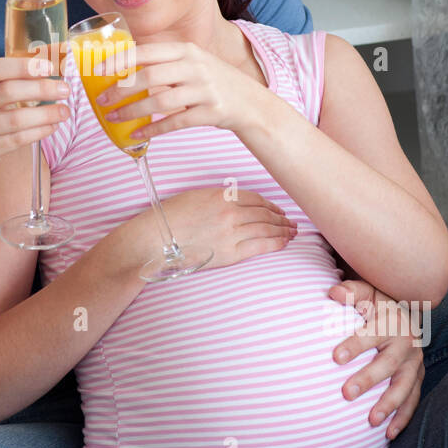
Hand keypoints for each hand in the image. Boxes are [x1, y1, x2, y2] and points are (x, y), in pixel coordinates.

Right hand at [0, 56, 69, 186]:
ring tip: (64, 111)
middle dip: (42, 88)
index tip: (48, 66)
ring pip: (17, 118)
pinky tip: (51, 126)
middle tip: (64, 89)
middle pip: (8, 91)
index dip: (24, 66)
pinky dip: (39, 132)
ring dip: (46, 114)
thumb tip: (43, 70)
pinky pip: (17, 139)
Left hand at [94, 40, 261, 140]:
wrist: (251, 103)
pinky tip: (137, 135)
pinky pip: (175, 122)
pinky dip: (153, 129)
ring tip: (114, 118)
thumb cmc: (213, 83)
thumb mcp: (193, 63)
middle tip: (102, 99)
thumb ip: (164, 64)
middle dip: (121, 89)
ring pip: (160, 100)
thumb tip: (123, 70)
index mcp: (187, 51)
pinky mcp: (211, 112)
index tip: (99, 70)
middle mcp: (196, 66)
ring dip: (132, 111)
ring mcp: (205, 89)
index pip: (147, 51)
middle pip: (150, 75)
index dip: (120, 60)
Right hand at [128, 185, 296, 269]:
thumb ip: (218, 198)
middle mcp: (230, 212)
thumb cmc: (169, 218)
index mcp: (221, 195)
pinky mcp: (230, 253)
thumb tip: (234, 203)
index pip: (255, 198)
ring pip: (267, 228)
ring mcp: (232, 232)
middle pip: (265, 213)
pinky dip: (276, 242)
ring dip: (283, 230)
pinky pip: (261, 245)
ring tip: (292, 232)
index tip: (277, 208)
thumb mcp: (195, 197)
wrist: (155, 240)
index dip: (270, 204)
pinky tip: (284, 242)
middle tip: (291, 221)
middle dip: (281, 217)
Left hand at [328, 278, 424, 439]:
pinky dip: (403, 418)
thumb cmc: (377, 303)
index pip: (373, 333)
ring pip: (404, 387)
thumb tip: (333, 292)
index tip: (335, 358)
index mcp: (392, 322)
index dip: (355, 345)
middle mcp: (407, 344)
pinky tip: (388, 434)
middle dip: (368, 379)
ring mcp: (414, 363)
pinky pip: (413, 400)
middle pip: (388, 364)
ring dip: (389, 404)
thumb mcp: (367, 292)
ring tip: (371, 421)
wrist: (405, 310)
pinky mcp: (417, 378)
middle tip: (345, 394)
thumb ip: (351, 292)